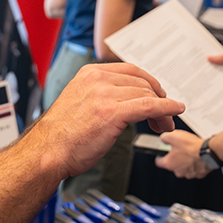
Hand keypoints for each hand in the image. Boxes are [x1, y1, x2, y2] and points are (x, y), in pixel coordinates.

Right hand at [34, 63, 183, 178]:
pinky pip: (149, 106)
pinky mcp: (112, 112)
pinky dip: (166, 108)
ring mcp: (105, 94)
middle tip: (163, 116)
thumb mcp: (80, 101)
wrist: (47, 151)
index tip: (158, 94)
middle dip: (158, 99)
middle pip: (141, 83)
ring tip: (163, 125)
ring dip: (162, 110)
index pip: (130, 70)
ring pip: (147, 95)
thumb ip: (100, 94)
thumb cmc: (61, 135)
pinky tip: (174, 112)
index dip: (149, 82)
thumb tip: (127, 99)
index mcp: (90, 73)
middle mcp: (98, 79)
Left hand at [154, 129, 210, 178]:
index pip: (158, 162)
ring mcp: (189, 174)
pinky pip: (195, 169)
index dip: (160, 155)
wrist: (208, 151)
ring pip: (184, 168)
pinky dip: (195, 164)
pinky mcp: (199, 174)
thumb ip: (164, 138)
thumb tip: (164, 139)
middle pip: (173, 165)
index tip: (161, 153)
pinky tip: (197, 156)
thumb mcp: (173, 136)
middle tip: (179, 149)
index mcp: (169, 164)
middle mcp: (178, 171)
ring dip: (186, 161)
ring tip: (190, 152)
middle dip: (175, 158)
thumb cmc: (191, 146)